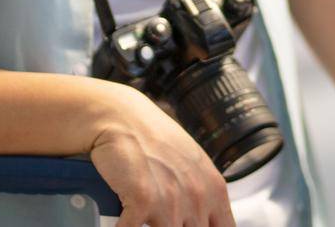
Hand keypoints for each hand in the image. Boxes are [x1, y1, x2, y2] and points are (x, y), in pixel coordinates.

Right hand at [88, 84, 235, 226]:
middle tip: (160, 218)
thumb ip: (202, 195)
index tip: (192, 225)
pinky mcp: (143, 200)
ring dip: (151, 226)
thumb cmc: (152, 138)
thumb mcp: (192, 165)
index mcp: (214, 189)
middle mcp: (197, 196)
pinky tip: (120, 220)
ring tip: (142, 218)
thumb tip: (203, 220)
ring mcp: (172, 201)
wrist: (121, 117)